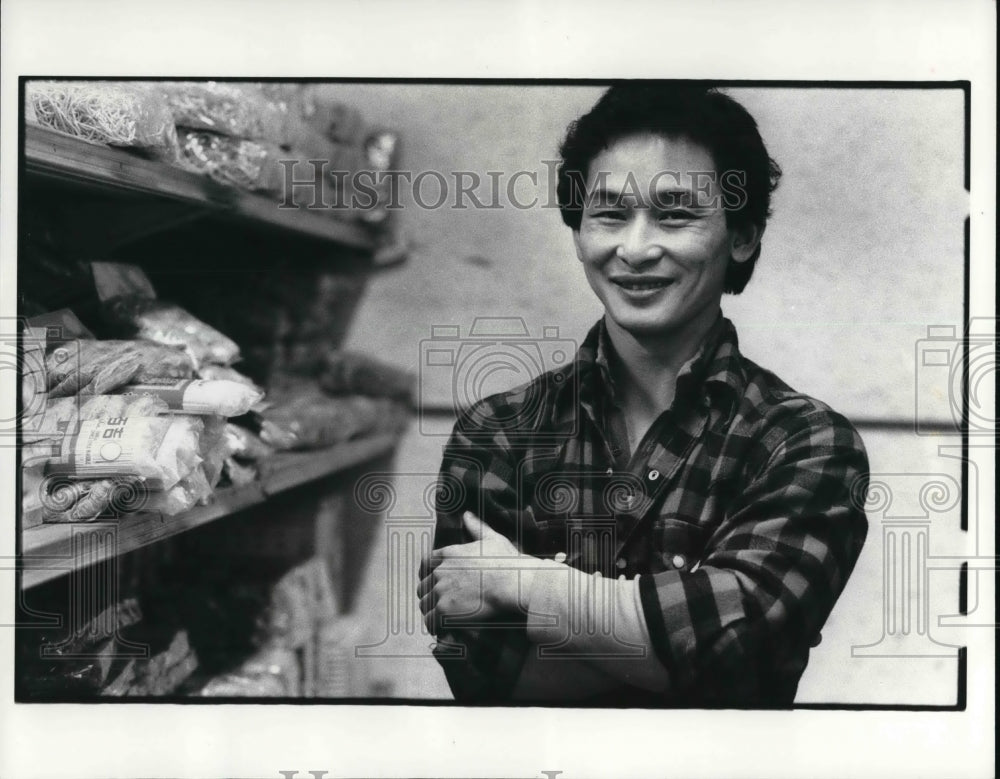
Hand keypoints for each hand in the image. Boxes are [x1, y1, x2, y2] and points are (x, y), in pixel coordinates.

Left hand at [418, 511, 538, 634]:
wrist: (512, 584)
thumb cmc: (506, 562)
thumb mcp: (492, 538)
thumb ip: (476, 527)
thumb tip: (467, 514)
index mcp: (448, 554)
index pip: (425, 564)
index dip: (428, 575)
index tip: (434, 582)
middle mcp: (440, 571)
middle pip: (423, 586)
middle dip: (429, 594)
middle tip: (439, 604)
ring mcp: (440, 591)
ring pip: (424, 604)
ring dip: (430, 611)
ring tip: (439, 618)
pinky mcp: (444, 610)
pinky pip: (430, 620)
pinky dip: (433, 625)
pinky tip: (439, 629)